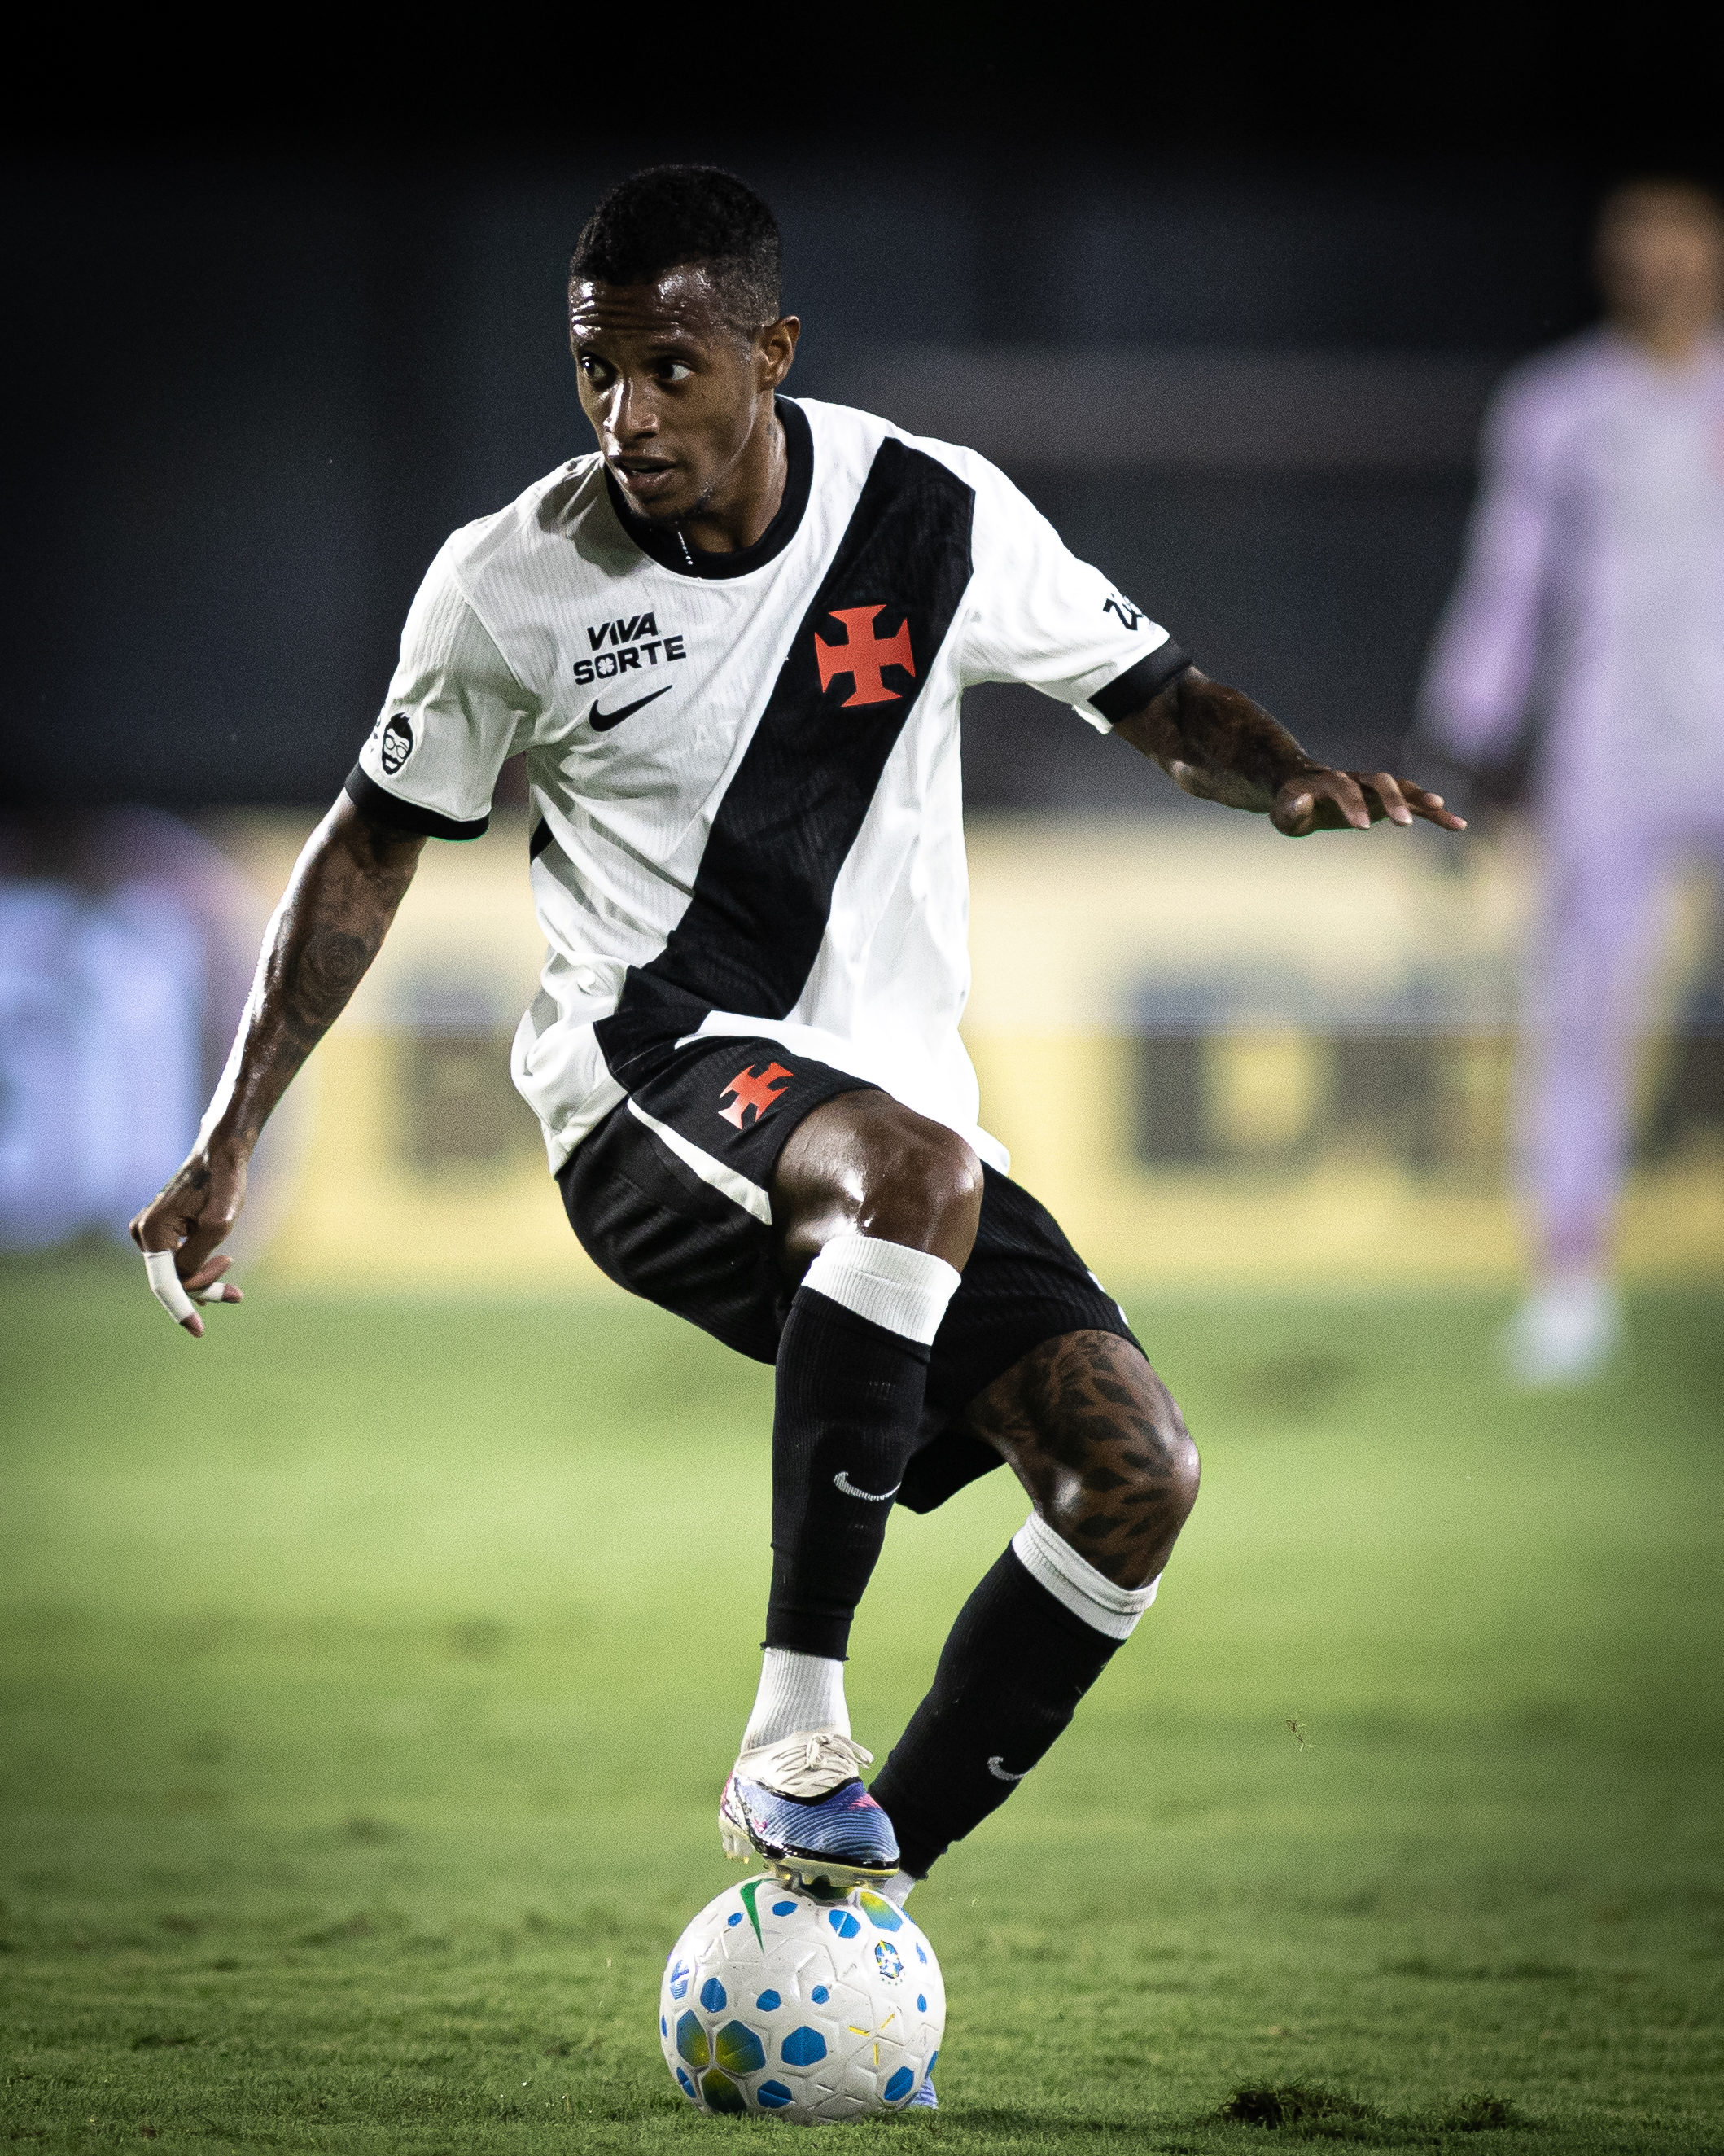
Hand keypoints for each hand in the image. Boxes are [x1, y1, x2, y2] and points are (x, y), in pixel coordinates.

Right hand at [130, 1148, 248, 1336]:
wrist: (220, 1155)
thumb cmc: (224, 1185)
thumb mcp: (218, 1225)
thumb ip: (197, 1259)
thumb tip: (184, 1283)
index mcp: (152, 1231)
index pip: (166, 1283)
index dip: (181, 1310)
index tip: (198, 1331)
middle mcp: (142, 1233)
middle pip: (171, 1280)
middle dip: (203, 1289)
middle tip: (238, 1294)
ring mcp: (148, 1232)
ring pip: (176, 1273)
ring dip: (204, 1278)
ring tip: (233, 1277)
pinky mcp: (159, 1231)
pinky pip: (176, 1262)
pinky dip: (198, 1268)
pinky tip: (221, 1266)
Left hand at [1270, 767, 1466, 837]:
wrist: (1304, 790)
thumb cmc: (1292, 806)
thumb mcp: (1284, 812)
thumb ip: (1292, 808)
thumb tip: (1301, 800)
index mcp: (1329, 781)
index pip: (1344, 787)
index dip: (1353, 804)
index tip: (1362, 828)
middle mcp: (1357, 779)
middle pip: (1379, 781)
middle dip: (1392, 800)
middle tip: (1403, 825)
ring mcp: (1375, 788)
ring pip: (1402, 787)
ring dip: (1421, 799)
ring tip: (1443, 810)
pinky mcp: (1388, 800)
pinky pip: (1415, 804)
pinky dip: (1435, 814)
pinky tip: (1458, 825)